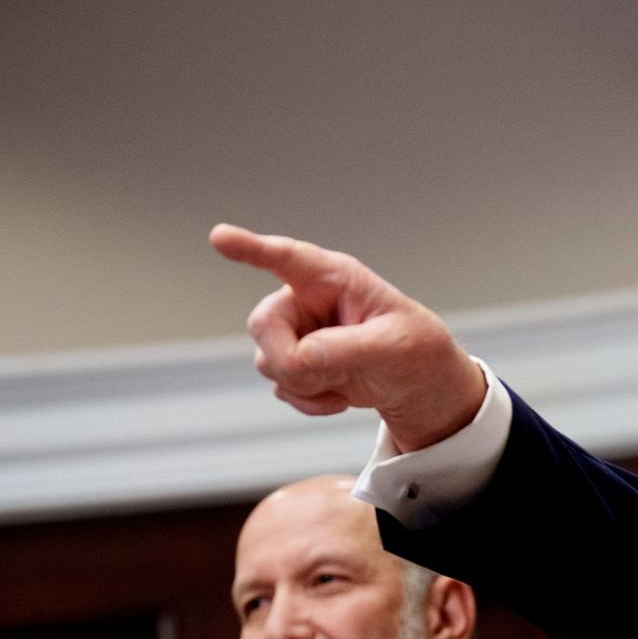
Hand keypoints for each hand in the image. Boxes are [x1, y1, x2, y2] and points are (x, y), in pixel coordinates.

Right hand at [211, 224, 486, 451]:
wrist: (418, 384)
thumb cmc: (415, 348)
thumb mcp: (395, 346)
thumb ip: (348, 348)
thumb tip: (302, 356)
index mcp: (335, 279)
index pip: (288, 258)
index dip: (251, 247)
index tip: (220, 237)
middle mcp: (307, 300)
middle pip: (262, 323)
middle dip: (289, 358)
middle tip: (328, 374)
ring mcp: (296, 333)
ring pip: (267, 361)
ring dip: (307, 383)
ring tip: (348, 378)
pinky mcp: (293, 363)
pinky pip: (280, 387)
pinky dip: (309, 401)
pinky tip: (339, 396)